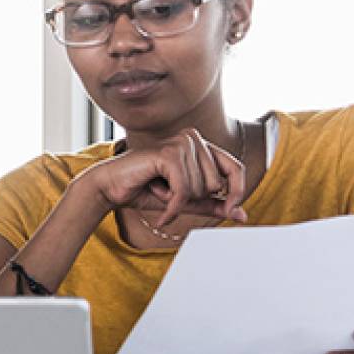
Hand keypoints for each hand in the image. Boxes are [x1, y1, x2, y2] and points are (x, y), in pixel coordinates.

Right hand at [75, 128, 247, 231]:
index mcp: (200, 145)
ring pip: (199, 189)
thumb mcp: (186, 201)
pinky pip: (183, 191)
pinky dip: (171, 206)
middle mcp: (193, 138)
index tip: (231, 212)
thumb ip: (213, 205)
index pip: (235, 168)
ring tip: (158, 189)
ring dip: (177, 200)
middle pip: (216, 184)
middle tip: (169, 191)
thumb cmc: (145, 190)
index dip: (236, 192)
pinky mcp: (168, 154)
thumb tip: (243, 215)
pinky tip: (159, 203)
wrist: (111, 188)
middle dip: (193, 198)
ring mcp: (181, 143)